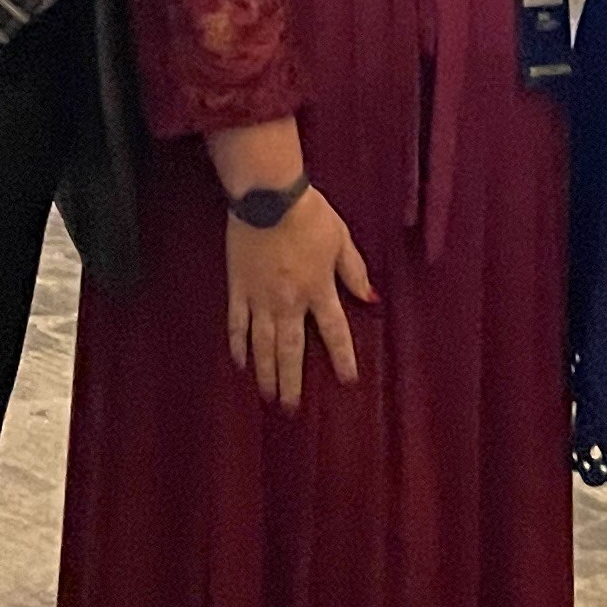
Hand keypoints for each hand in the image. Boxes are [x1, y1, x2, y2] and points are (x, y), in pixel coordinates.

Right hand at [224, 183, 373, 410]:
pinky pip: (236, 324)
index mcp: (319, 289)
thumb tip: (370, 298)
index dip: (342, 358)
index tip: (347, 381)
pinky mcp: (238, 288)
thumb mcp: (341, 239)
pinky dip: (238, 346)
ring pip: (263, 344)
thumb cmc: (309, 213)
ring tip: (267, 396)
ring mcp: (260, 298)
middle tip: (290, 410)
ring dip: (266, 373)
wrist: (268, 196)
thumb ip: (354, 271)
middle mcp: (289, 301)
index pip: (334, 332)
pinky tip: (240, 364)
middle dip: (292, 382)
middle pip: (292, 350)